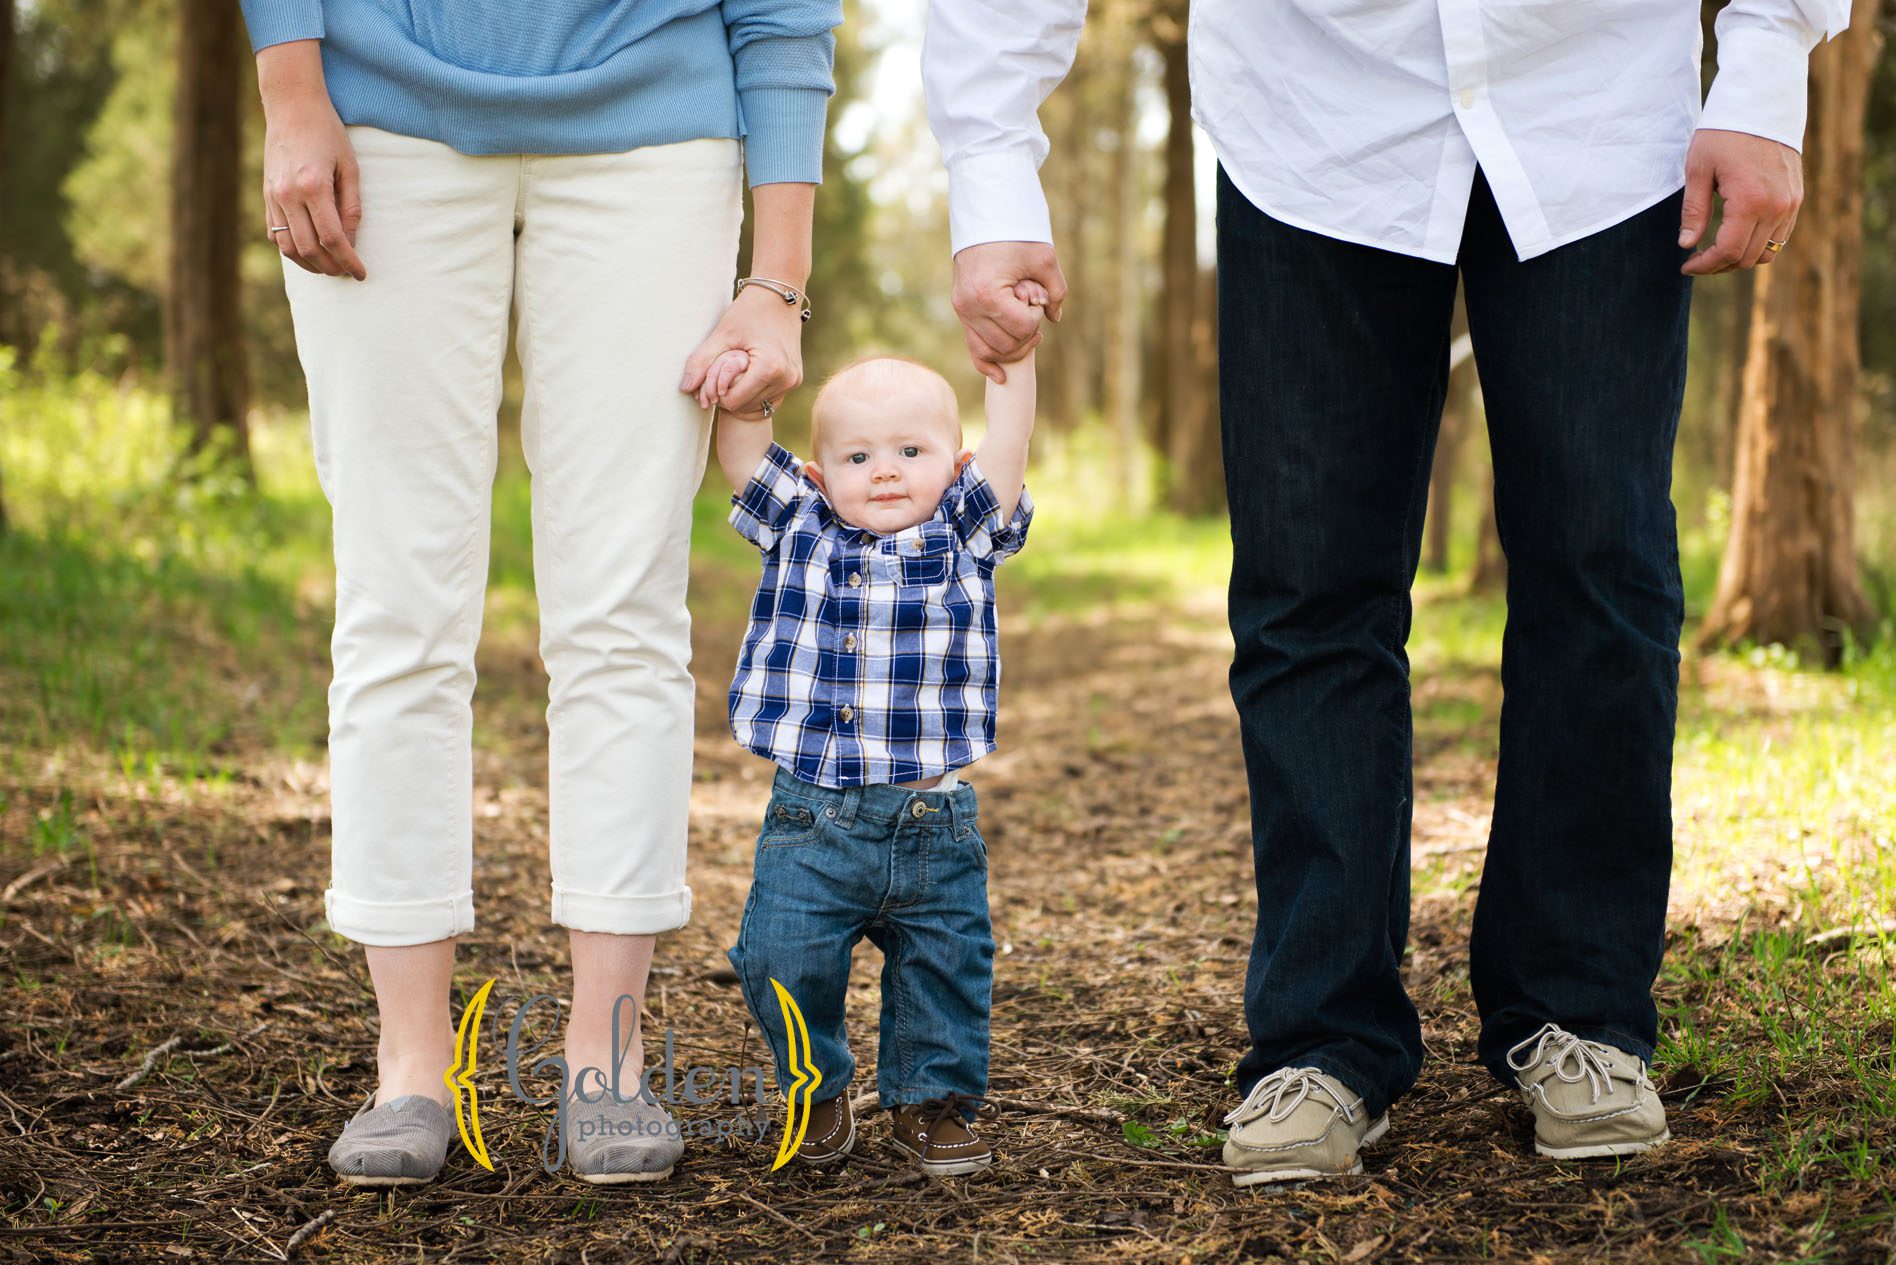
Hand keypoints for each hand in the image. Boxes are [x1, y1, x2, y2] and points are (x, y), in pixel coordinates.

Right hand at [261, 86, 364, 279]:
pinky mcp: (266, 195)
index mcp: (313, 186)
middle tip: (347, 273)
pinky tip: (309, 253)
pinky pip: (275, 233)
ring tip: (330, 268)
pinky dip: (292, 250)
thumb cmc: (327, 133)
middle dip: (331, 267)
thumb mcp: (350, 167)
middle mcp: (288, 194)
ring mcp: (273, 196)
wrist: (291, 106)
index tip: (361, 274)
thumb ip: (351, 206)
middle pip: (309, 248)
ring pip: (288, 247)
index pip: (332, 238)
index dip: (348, 261)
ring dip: (310, 264)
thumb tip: (351, 242)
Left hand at [680, 286, 803, 420]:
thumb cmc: (748, 311)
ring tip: (735, 372)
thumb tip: (684, 388)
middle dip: (729, 395)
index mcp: (769, 368)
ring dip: (742, 395)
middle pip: (745, 407)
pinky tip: (747, 375)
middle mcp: (786, 378)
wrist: (779, 295)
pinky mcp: (795, 379)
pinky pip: (769, 399)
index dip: (716, 392)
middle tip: (721, 373)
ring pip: (757, 406)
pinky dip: (755, 392)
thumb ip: (701, 361)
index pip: (733, 401)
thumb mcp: (722, 335)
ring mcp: (793, 380)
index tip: (711, 376)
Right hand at [952, 241, 1065, 383]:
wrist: (984, 219)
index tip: (1037, 298)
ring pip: (990, 350)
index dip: (1036, 318)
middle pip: (1006, 343)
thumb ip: (1056, 291)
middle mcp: (970, 307)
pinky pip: (973, 347)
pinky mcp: (961, 310)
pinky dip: (987, 363)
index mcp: (988, 294)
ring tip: (1030, 333)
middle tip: (1035, 312)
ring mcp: (962, 310)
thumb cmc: (1016, 235)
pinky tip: (1001, 377)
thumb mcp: (1044, 259)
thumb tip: (1055, 318)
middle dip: (1027, 333)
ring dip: (1013, 348)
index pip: (1021, 327)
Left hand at [1679, 129, 1801, 275]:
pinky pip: (1780, 235)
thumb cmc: (1724, 133)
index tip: (1686, 265)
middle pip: (1747, 257)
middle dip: (1719, 265)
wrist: (1762, 104)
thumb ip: (1694, 211)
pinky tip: (1736, 237)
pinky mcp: (1796, 197)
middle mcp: (1776, 206)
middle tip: (1696, 260)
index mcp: (1750, 201)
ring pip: (1767, 251)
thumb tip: (1687, 245)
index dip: (1705, 266)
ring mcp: (1790, 203)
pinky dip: (1758, 243)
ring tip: (1714, 251)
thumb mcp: (1699, 170)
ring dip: (1739, 258)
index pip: (1728, 252)